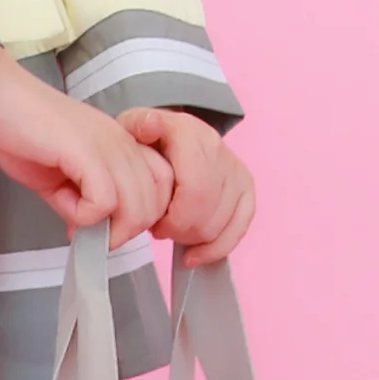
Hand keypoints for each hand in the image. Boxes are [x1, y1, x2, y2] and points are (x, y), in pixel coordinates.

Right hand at [0, 42, 171, 241]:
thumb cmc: (22, 130)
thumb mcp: (60, 176)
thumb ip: (81, 201)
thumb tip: (90, 233)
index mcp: (122, 146)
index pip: (163, 187)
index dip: (139, 217)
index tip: (106, 226)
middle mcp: (123, 143)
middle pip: (153, 205)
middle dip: (122, 232)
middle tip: (89, 234)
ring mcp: (107, 145)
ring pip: (136, 207)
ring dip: (107, 229)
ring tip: (76, 223)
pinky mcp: (84, 150)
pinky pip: (104, 201)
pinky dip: (85, 216)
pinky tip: (65, 208)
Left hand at [121, 106, 255, 262]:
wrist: (172, 135)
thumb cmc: (147, 140)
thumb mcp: (131, 126)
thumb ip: (136, 126)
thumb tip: (150, 125)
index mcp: (192, 135)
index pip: (196, 191)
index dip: (174, 219)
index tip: (154, 225)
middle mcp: (219, 151)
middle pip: (207, 211)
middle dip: (181, 231)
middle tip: (160, 230)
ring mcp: (236, 170)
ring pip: (221, 224)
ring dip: (193, 238)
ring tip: (173, 230)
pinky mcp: (246, 188)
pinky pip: (240, 227)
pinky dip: (217, 248)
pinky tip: (195, 254)